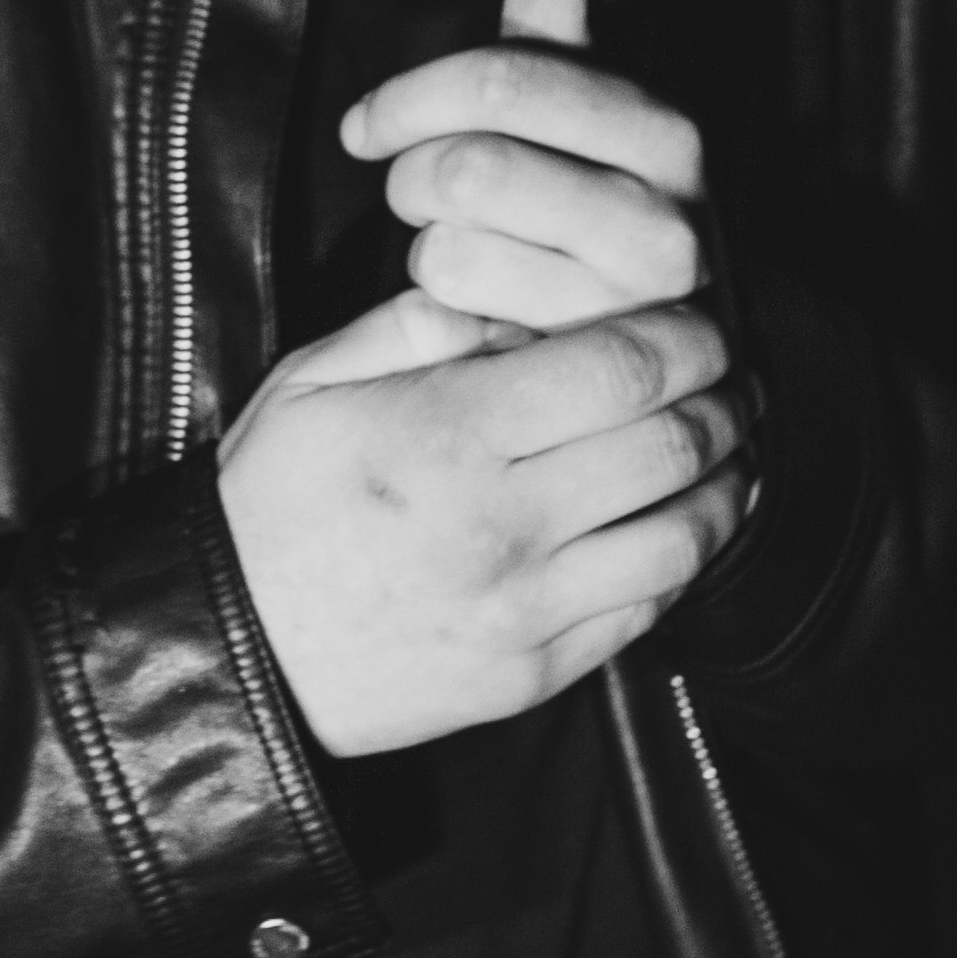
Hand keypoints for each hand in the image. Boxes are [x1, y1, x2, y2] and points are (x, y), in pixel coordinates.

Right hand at [212, 0, 750, 759]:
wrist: (230, 645)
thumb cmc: (270, 500)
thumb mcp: (313, 383)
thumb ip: (412, 325)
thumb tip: (499, 286)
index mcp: (450, 432)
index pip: (621, 368)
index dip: (683, 336)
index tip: (695, 324)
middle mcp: (504, 521)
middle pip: (671, 444)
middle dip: (720, 400)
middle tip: (727, 378)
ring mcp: (525, 606)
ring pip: (682, 536)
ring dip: (722, 485)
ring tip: (724, 452)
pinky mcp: (534, 671)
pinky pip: (647, 609)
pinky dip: (681, 560)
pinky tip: (676, 525)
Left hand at [341, 0, 707, 334]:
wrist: (663, 342)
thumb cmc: (596, 207)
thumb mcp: (585, 122)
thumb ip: (554, 47)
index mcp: (661, 132)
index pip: (503, 82)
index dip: (408, 97)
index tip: (364, 124)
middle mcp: (662, 217)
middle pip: (464, 169)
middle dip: (412, 177)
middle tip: (420, 192)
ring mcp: (628, 305)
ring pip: (450, 249)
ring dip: (425, 246)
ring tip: (459, 244)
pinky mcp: (581, 367)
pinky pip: (456, 316)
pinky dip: (438, 305)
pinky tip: (473, 298)